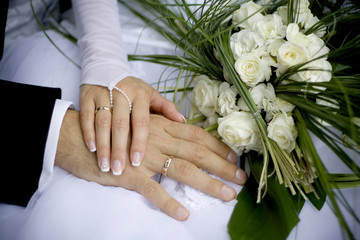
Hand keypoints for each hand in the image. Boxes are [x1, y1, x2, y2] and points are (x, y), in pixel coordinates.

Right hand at [56, 110, 246, 220]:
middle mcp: (157, 139)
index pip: (196, 135)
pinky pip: (152, 190)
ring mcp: (143, 157)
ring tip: (226, 194)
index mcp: (160, 126)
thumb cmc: (111, 130)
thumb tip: (183, 123)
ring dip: (206, 183)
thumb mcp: (138, 122)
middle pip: (196, 153)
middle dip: (222, 165)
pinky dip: (168, 202)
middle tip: (241, 179)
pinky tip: (183, 213)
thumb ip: (161, 121)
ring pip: (182, 170)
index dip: (218, 146)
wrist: (78, 136)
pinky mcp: (128, 175)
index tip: (235, 157)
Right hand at [79, 76, 184, 174]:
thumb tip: (182, 121)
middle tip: (118, 169)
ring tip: (105, 165)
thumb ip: (165, 108)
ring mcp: (103, 94)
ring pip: (102, 122)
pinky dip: (89, 133)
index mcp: (140, 95)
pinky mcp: (87, 96)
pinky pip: (87, 116)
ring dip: (103, 145)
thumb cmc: (132, 89)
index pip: (141, 121)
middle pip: (120, 124)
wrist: (106, 69)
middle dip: (119, 149)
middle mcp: (121, 93)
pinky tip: (91, 148)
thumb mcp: (150, 94)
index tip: (137, 161)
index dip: (139, 142)